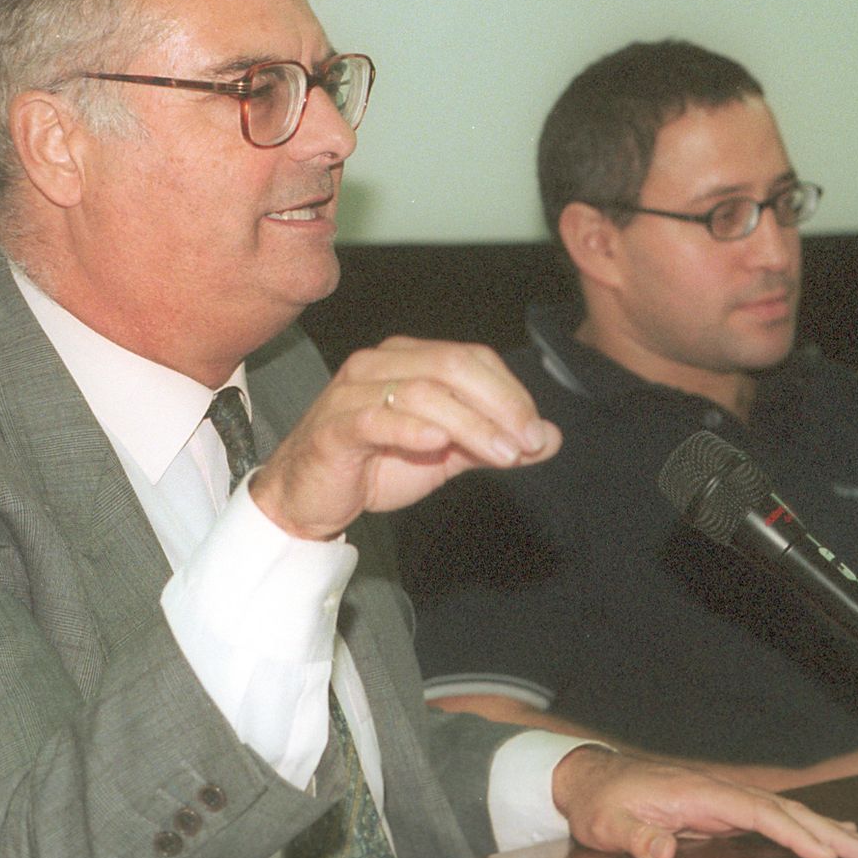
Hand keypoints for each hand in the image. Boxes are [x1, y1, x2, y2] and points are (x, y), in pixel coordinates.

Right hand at [250, 336, 560, 539]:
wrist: (308, 498)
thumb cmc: (373, 466)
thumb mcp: (446, 456)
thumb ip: (494, 443)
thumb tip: (550, 438)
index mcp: (409, 359)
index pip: (472, 359)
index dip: (511, 393)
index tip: (537, 434)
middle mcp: (380, 363)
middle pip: (453, 366)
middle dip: (500, 404)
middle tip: (527, 442)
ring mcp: (353, 391)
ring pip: (423, 391)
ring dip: (472, 424)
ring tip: (503, 455)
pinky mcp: (334, 427)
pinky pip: (376, 418)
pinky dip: (411, 427)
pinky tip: (438, 442)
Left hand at [550, 747, 857, 857]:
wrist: (590, 780)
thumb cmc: (601, 801)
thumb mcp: (608, 823)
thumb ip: (636, 836)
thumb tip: (661, 849)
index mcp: (698, 794)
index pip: (757, 811)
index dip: (793, 830)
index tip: (824, 848)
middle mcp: (717, 792)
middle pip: (782, 809)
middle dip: (826, 829)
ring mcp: (721, 800)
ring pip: (782, 812)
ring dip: (822, 827)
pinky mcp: (720, 811)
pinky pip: (769, 818)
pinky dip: (800, 827)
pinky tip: (819, 837)